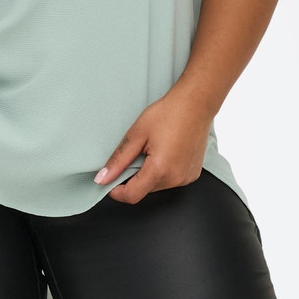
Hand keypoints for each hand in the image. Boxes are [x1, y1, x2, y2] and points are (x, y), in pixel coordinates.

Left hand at [94, 87, 214, 204]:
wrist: (196, 103)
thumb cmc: (169, 113)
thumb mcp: (136, 134)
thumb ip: (118, 160)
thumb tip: (103, 178)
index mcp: (160, 170)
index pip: (131, 195)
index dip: (116, 191)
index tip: (110, 180)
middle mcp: (175, 178)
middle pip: (144, 190)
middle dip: (134, 178)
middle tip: (136, 153)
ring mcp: (186, 178)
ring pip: (156, 186)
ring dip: (149, 174)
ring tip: (154, 150)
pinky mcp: (192, 174)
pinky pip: (170, 180)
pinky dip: (163, 171)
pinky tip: (166, 152)